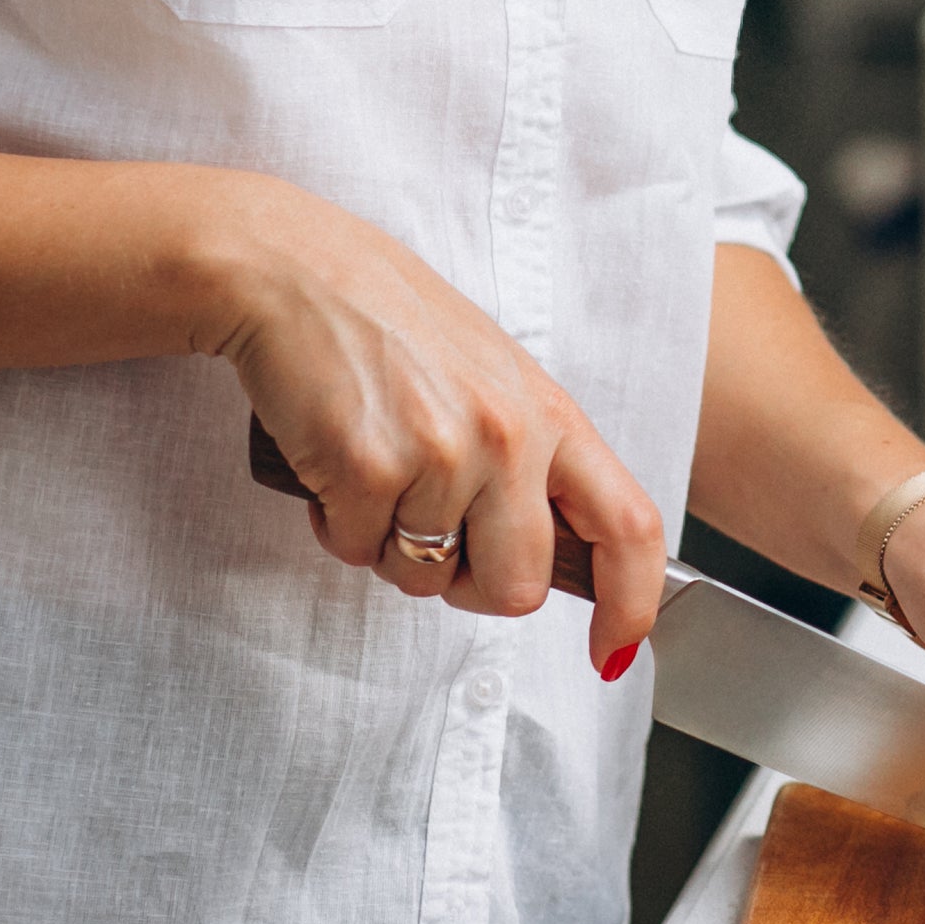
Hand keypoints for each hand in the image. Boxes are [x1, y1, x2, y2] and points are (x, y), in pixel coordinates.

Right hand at [197, 174, 661, 674]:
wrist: (294, 274)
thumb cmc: (391, 325)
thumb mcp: (493, 378)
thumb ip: (532, 458)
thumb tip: (555, 554)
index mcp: (552, 413)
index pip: (628, 526)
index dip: (630, 603)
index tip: (614, 649)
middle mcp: (510, 435)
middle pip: (518, 587)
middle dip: (468, 586)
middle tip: (430, 534)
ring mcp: (442, 453)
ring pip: (425, 578)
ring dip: (389, 546)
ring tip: (374, 470)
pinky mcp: (368, 468)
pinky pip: (356, 551)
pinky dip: (336, 524)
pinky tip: (333, 460)